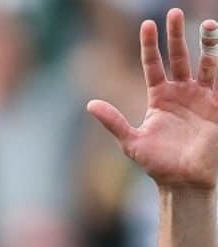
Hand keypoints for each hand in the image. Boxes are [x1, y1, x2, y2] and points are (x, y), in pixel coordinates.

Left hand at [88, 9, 217, 189]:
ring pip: (205, 64)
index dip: (150, 45)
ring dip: (208, 44)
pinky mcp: (217, 106)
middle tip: (174, 12)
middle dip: (177, 35)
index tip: (147, 24)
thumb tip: (90, 104)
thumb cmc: (156, 163)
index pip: (153, 65)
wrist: (182, 180)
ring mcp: (201, 97)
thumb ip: (113, 121)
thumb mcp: (131, 142)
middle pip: (179, 57)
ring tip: (209, 23)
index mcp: (159, 97)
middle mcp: (181, 92)